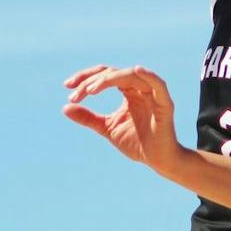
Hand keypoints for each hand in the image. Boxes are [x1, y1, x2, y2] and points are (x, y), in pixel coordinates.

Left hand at [63, 64, 184, 175]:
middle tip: (75, 94)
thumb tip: (65, 107)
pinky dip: (149, 76)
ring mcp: (153, 94)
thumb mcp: (107, 128)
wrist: (158, 160)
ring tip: (90, 90)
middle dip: (92, 80)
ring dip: (108, 80)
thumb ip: (88, 118)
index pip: (105, 75)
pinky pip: (158, 85)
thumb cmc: (137, 143)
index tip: (67, 86)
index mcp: (128, 91)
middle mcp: (140, 88)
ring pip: (130, 75)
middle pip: (114, 73)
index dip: (86, 77)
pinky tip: (136, 70)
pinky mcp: (164, 103)